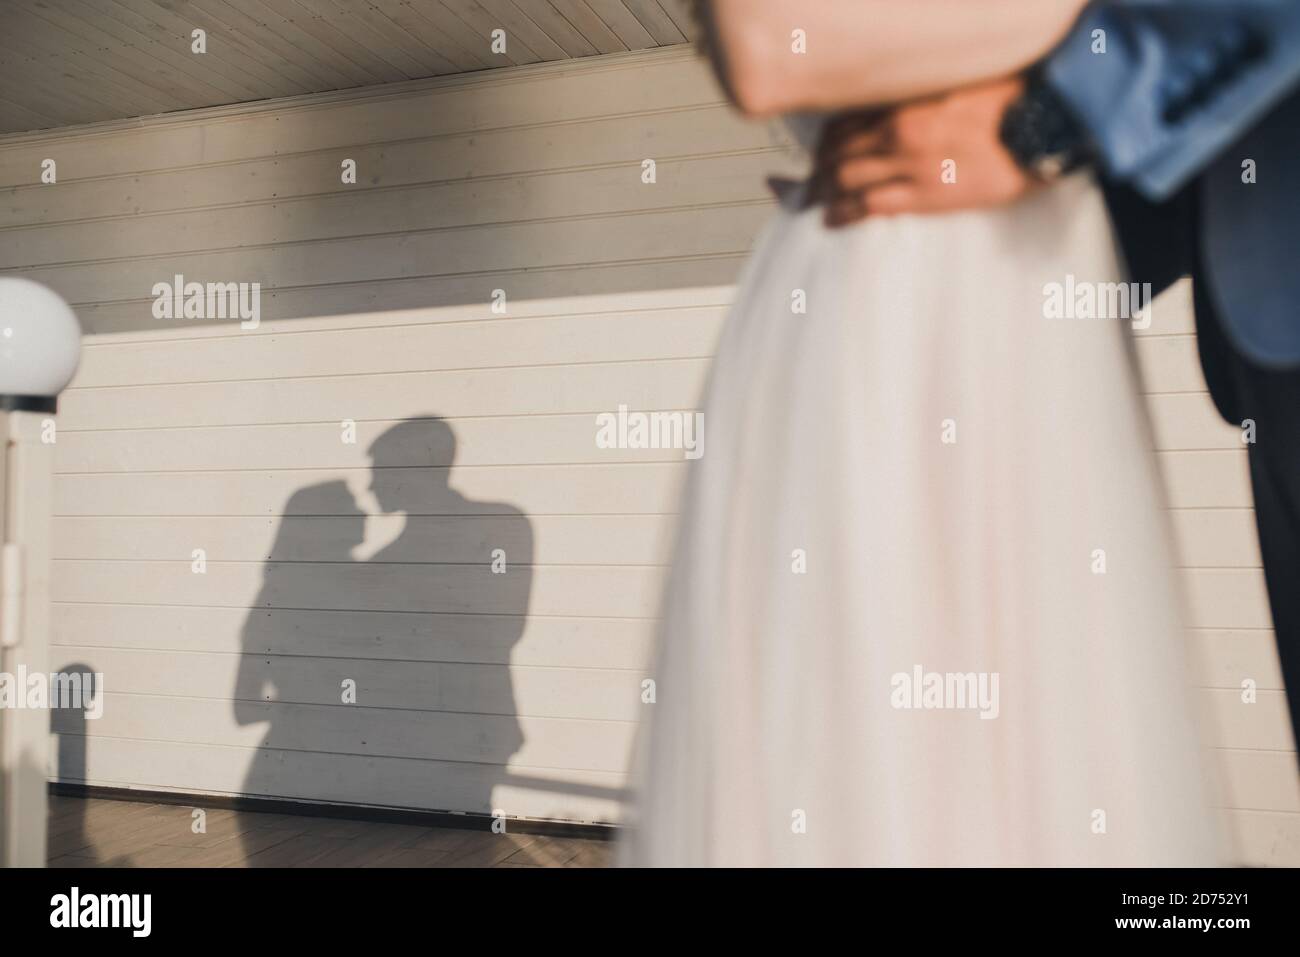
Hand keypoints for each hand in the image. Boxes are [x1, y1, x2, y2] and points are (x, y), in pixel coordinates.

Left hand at [810, 76, 1038, 226]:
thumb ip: (924, 93)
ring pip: (846, 177)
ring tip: (817, 201)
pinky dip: (843, 213)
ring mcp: (910, 163)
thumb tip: (903, 104)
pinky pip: (869, 205)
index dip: (829, 138)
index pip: (848, 119)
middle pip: (839, 149)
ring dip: (825, 190)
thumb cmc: (1011, 101)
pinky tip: (830, 220)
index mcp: (908, 98)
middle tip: (812, 180)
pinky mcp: (925, 194)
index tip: (823, 149)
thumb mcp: (960, 82)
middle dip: (820, 166)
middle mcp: (900, 128)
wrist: (1044, 127)